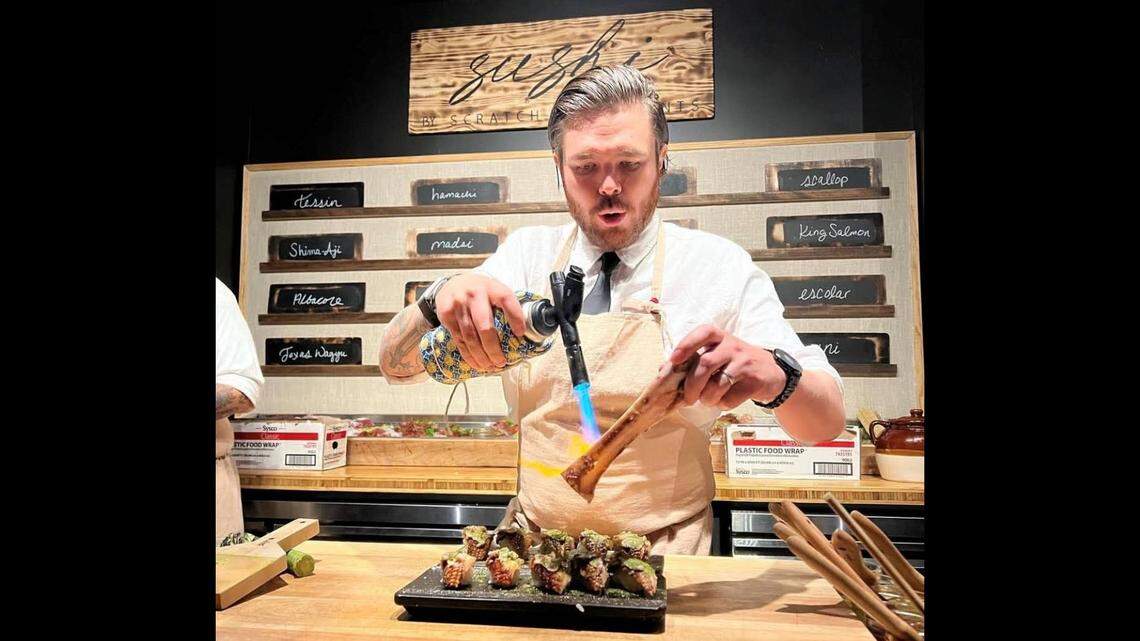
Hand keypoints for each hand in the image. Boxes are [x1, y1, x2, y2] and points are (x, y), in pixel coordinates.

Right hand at [435, 273, 525, 370]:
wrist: (451, 283)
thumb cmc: (479, 292)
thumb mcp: (494, 290)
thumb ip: (506, 305)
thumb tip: (525, 331)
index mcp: (492, 287)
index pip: (506, 300)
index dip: (515, 317)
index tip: (520, 333)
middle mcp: (475, 294)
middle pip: (485, 326)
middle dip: (494, 349)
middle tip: (501, 362)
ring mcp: (459, 304)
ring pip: (470, 337)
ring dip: (481, 356)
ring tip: (490, 367)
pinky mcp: (446, 314)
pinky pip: (459, 339)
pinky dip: (468, 355)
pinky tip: (476, 363)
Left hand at [668, 325, 785, 408]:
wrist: (771, 372)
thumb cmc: (735, 362)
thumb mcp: (716, 354)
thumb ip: (692, 359)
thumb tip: (664, 369)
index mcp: (719, 337)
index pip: (703, 333)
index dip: (686, 345)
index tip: (674, 360)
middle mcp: (732, 346)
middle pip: (706, 364)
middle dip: (692, 385)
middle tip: (687, 398)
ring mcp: (745, 363)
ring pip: (717, 384)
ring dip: (707, 398)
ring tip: (706, 401)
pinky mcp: (754, 381)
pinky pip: (731, 397)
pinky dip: (722, 404)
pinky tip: (723, 401)